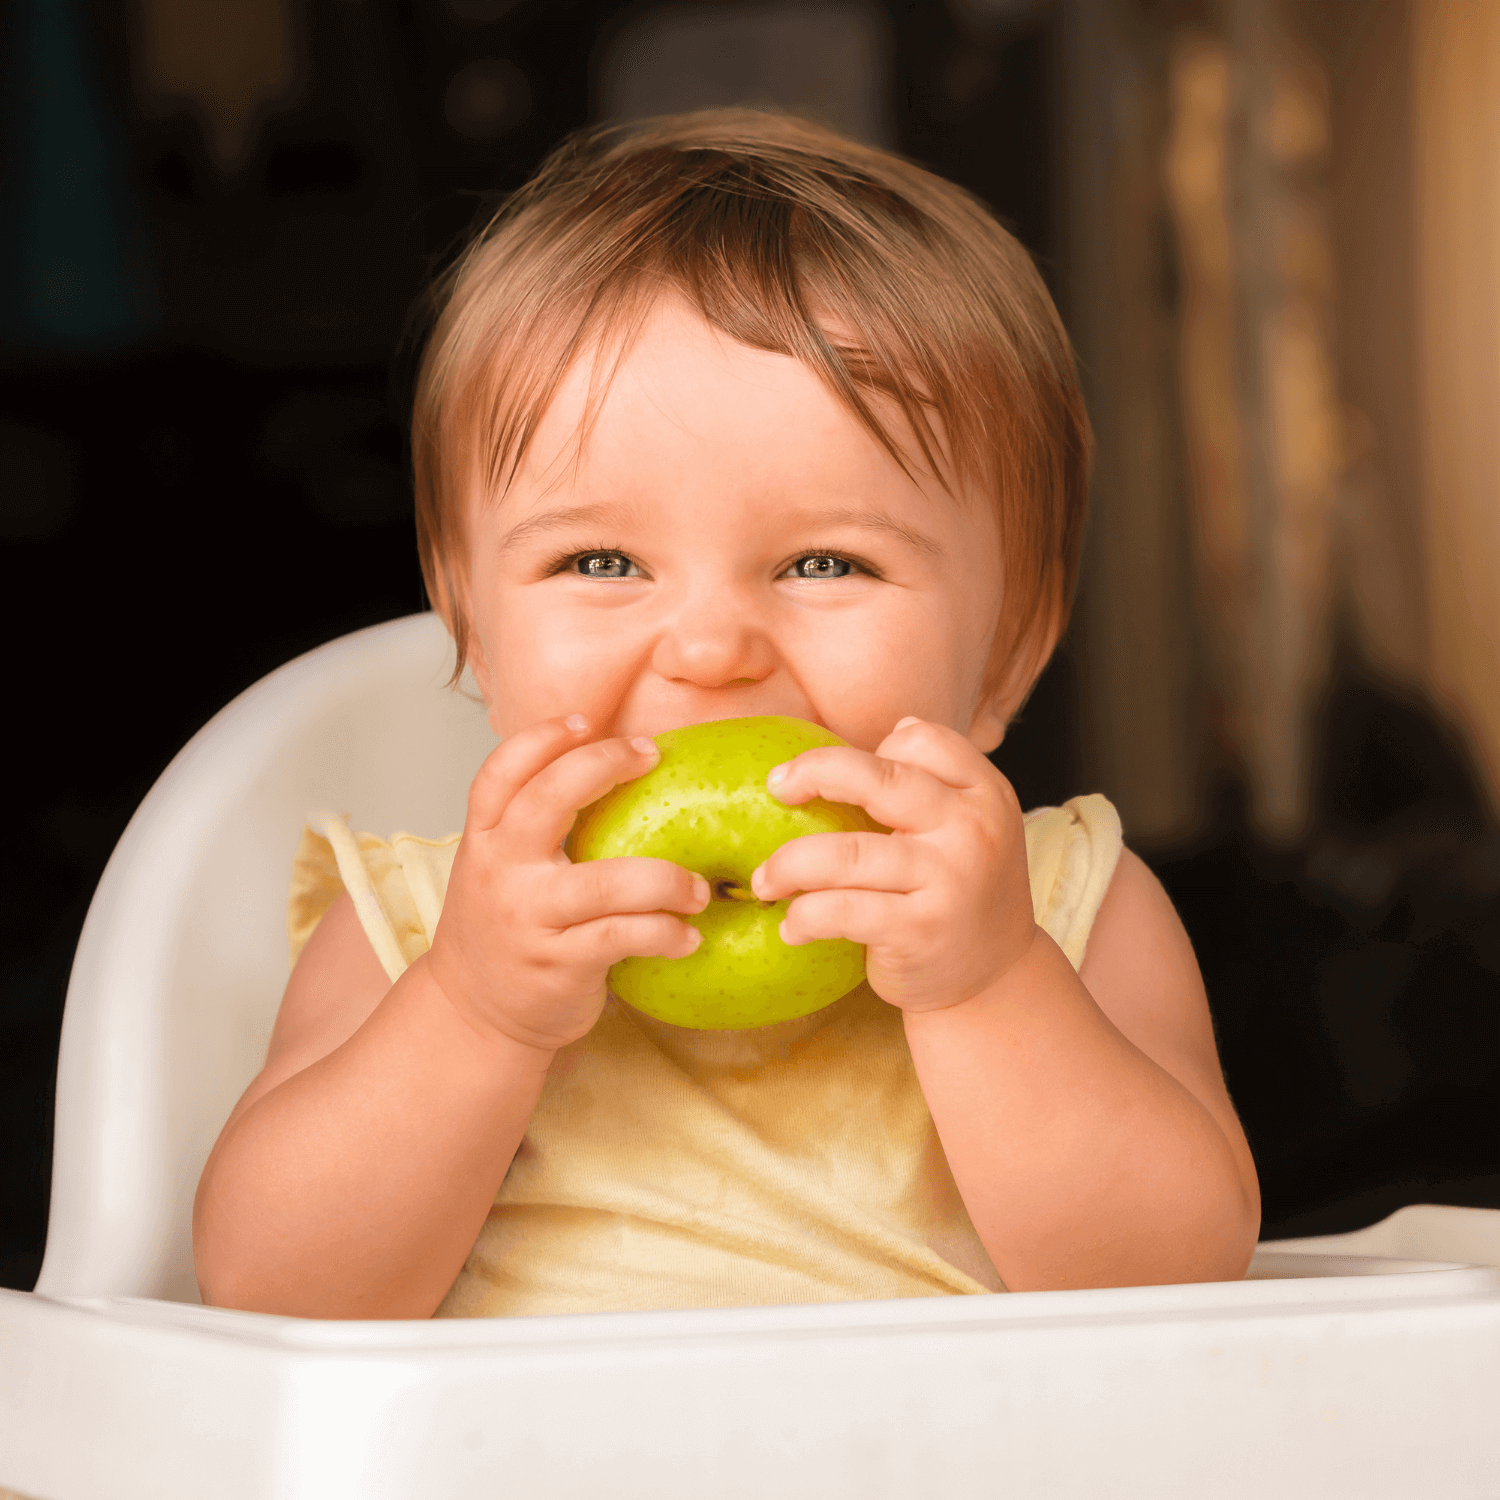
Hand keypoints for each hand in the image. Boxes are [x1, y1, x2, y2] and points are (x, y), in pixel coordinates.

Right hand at [424, 716, 708, 1052]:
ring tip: (699, 889)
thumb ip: (536, 828)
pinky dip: (666, 933)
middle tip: (651, 756)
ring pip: (608, 881)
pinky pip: (626, 936)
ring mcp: (529, 917)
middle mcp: (501, 870)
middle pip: (549, 798)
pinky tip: (687, 936)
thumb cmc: (505, 930)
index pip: (502, 771)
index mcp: (485, 839)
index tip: (586, 721)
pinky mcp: (559, 963)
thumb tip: (616, 771)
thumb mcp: (501, 869)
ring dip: (668, 880)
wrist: (473, 1014)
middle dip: (607, 765)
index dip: (543, 738)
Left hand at [748, 716, 1037, 1014]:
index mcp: (984, 793)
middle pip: (877, 778)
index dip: (872, 749)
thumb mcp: (968, 828)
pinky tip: (792, 926)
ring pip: (845, 853)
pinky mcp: (919, 930)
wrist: (996, 978)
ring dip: (787, 865)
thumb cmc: (962, 892)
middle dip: (813, 774)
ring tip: (764, 881)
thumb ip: (934, 783)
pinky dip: (804, 916)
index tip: (839, 776)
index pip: (922, 740)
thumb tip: (894, 728)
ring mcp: (948, 880)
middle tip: (776, 788)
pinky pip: (841, 910)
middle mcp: (971, 829)